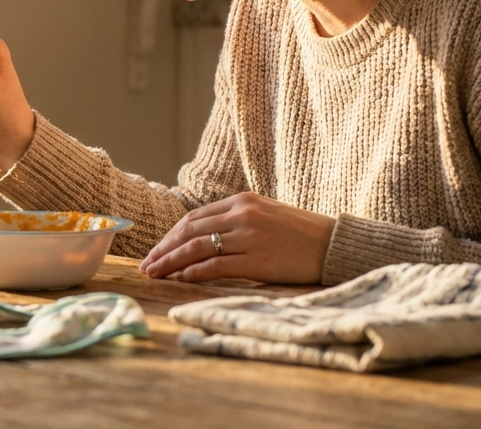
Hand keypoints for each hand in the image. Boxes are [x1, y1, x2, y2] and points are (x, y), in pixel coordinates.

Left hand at [139, 192, 334, 284]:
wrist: (334, 244)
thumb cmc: (299, 233)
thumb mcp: (264, 213)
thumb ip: (234, 220)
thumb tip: (199, 237)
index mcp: (241, 201)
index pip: (193, 217)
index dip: (170, 236)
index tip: (156, 250)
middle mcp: (242, 215)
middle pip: (189, 231)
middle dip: (163, 249)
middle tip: (146, 264)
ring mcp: (249, 237)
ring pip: (196, 248)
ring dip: (171, 262)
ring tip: (154, 274)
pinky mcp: (257, 260)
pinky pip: (216, 266)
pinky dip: (194, 273)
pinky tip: (181, 279)